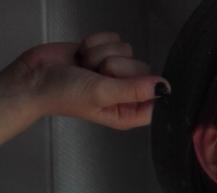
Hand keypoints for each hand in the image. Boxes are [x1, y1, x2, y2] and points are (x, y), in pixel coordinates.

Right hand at [1, 32, 168, 132]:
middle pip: (142, 69)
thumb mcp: (102, 94)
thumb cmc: (63, 95)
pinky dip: (95, 43)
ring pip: (127, 50)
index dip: (150, 88)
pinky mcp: (104, 53)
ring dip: (102, 54)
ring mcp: (114, 72)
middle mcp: (124, 93)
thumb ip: (134, 89)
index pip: (156, 102)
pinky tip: (82, 56)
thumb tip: (163, 87)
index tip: (135, 82)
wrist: (35, 76)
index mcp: (127, 113)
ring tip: (86, 68)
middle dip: (118, 66)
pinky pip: (113, 38)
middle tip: (98, 75)